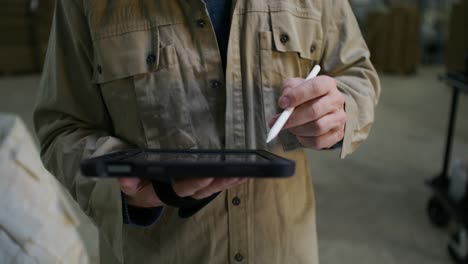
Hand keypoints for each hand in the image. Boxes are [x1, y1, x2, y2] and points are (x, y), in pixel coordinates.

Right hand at [119, 177, 246, 207]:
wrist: (142, 192)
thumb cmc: (139, 185)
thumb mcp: (131, 185)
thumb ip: (128, 183)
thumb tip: (125, 178)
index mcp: (168, 191)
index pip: (184, 188)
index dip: (196, 182)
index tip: (208, 175)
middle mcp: (184, 192)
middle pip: (204, 189)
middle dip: (219, 182)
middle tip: (234, 173)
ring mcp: (193, 189)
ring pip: (213, 188)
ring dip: (228, 181)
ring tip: (244, 173)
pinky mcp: (200, 184)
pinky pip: (216, 182)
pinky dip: (229, 179)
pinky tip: (243, 173)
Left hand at [270, 76, 345, 149]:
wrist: (321, 109)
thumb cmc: (305, 96)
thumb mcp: (295, 86)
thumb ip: (288, 89)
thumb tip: (284, 101)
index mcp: (328, 84)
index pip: (315, 87)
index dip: (297, 95)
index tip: (282, 103)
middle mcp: (337, 100)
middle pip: (315, 111)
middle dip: (293, 118)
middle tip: (279, 122)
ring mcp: (339, 119)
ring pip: (317, 128)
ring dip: (298, 129)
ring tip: (290, 127)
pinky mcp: (337, 135)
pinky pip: (318, 141)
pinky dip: (304, 140)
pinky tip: (299, 134)